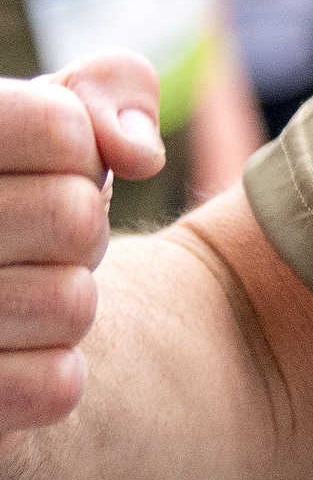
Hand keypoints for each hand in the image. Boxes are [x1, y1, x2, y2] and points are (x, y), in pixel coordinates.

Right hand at [0, 58, 165, 435]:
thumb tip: (134, 153)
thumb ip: (102, 92)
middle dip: (79, 231)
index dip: (78, 152)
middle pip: (75, 219)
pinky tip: (13, 359)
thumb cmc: (10, 199)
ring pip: (72, 305)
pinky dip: (57, 376)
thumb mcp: (46, 123)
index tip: (44, 166)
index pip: (59, 129)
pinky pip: (57, 387)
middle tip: (30, 244)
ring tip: (15, 299)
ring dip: (69, 305)